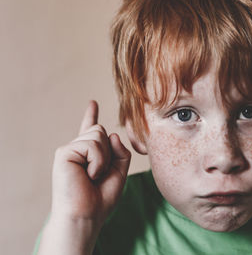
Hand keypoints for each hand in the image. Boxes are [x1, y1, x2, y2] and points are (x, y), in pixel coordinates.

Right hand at [50, 100, 130, 224]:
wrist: (86, 215)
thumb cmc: (101, 198)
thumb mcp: (119, 172)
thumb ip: (120, 152)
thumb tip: (111, 134)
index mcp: (89, 154)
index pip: (91, 130)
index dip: (91, 116)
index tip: (92, 102)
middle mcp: (77, 149)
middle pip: (101, 130)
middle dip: (109, 152)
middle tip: (99, 174)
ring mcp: (70, 149)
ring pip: (98, 134)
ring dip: (103, 158)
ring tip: (93, 176)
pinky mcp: (64, 152)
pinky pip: (92, 145)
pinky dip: (97, 161)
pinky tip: (88, 175)